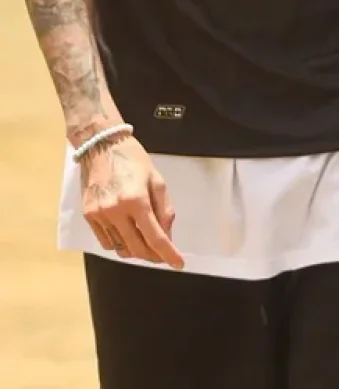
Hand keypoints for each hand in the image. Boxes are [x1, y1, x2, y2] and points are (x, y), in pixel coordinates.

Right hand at [80, 135, 184, 268]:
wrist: (102, 146)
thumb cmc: (134, 159)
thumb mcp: (157, 179)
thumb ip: (164, 209)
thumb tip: (167, 235)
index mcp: (137, 200)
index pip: (155, 237)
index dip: (168, 254)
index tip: (178, 264)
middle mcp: (116, 211)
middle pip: (137, 248)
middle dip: (153, 256)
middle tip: (163, 255)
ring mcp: (100, 215)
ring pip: (121, 248)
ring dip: (136, 251)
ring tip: (146, 242)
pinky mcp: (88, 216)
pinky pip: (106, 242)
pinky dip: (120, 244)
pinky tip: (127, 234)